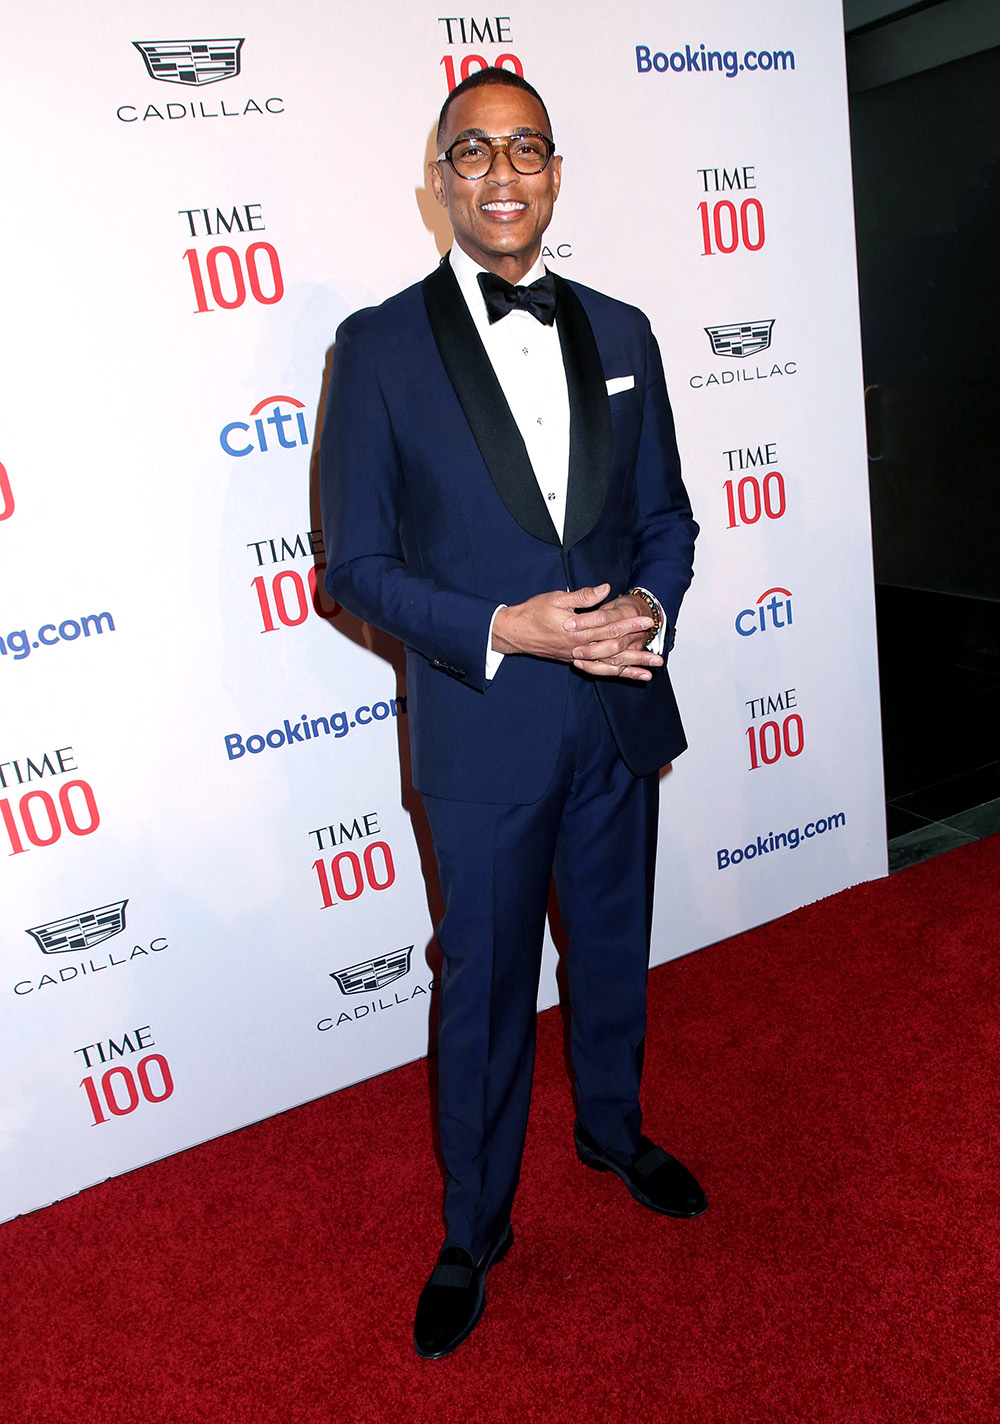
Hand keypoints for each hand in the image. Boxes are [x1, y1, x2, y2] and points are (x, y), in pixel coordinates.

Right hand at [492, 585, 661, 681]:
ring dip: (630, 669)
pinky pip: (598, 670)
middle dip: (637, 652)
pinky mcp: (574, 659)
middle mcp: (580, 647)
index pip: (608, 627)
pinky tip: (629, 675)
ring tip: (650, 672)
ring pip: (608, 665)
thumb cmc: (534, 612)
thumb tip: (604, 589)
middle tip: (658, 656)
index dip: (629, 624)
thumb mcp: (557, 598)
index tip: (647, 622)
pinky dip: (615, 673)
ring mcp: (577, 656)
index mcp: (577, 631)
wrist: (514, 632)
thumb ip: (582, 596)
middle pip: (613, 650)